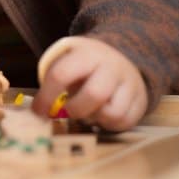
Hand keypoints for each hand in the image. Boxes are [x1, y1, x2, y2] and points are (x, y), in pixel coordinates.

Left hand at [32, 35, 148, 131]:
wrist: (121, 56)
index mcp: (86, 54)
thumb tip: (39, 110)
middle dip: (75, 110)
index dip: (47, 97)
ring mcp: (130, 83)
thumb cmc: (84, 65)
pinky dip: (109, 125)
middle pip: (94, 94)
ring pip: (112, 113)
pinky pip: (125, 122)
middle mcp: (111, 66)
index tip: (38, 112)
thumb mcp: (68, 61)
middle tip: (66, 113)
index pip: (62, 74)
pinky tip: (101, 115)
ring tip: (87, 112)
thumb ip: (54, 81)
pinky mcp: (141, 100)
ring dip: (95, 119)